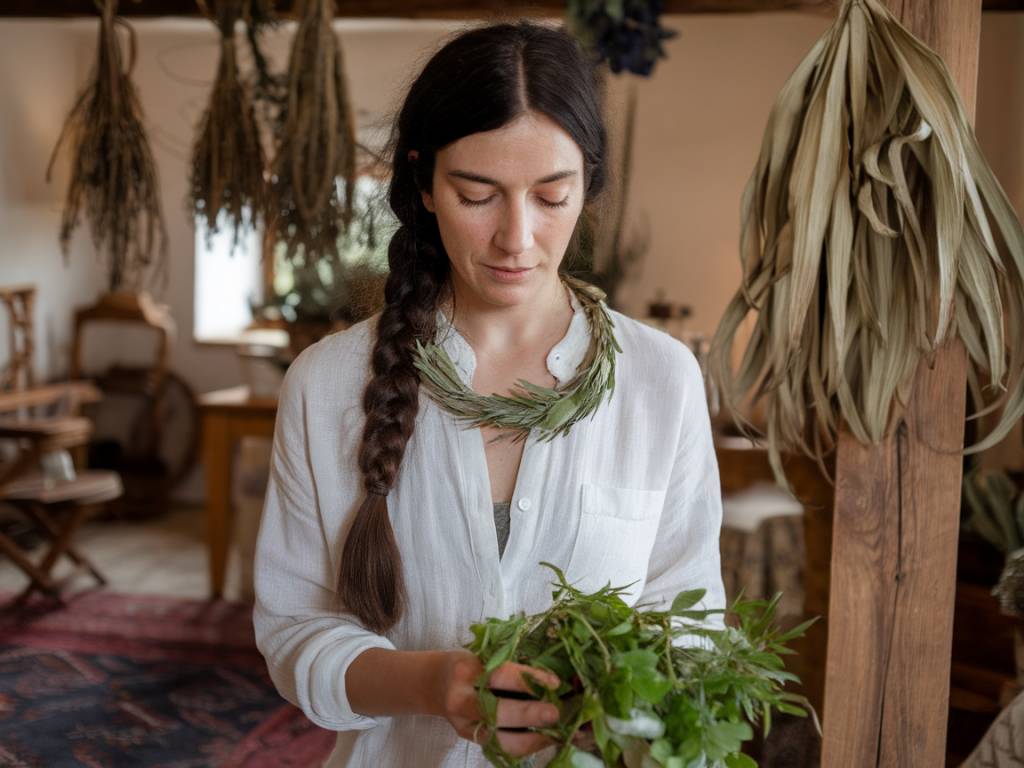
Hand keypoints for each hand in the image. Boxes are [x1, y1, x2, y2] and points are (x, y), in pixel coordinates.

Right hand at [428, 649, 561, 757]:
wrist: (435, 684)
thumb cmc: (467, 665)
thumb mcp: (483, 657)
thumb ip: (511, 669)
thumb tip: (553, 683)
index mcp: (465, 672)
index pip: (500, 676)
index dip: (529, 681)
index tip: (555, 683)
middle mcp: (461, 701)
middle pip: (496, 713)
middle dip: (529, 715)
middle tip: (555, 713)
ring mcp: (465, 726)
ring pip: (501, 741)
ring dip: (533, 739)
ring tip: (556, 732)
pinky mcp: (472, 740)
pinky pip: (502, 747)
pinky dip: (526, 745)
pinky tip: (544, 738)